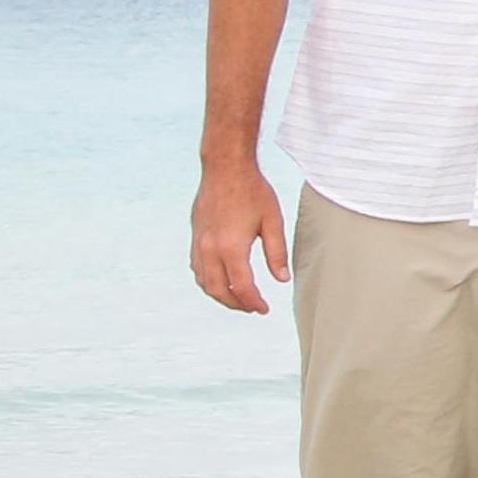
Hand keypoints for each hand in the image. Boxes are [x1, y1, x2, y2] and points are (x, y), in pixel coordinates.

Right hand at [192, 150, 290, 315]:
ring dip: (220, 294)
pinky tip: (222, 280)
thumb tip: (281, 279)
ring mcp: (198, 242)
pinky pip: (197, 267)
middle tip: (253, 308)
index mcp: (231, 248)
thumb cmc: (253, 192)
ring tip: (239, 298)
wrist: (225, 168)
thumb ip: (277, 253)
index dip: (253, 302)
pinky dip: (208, 280)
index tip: (264, 309)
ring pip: (204, 281)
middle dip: (235, 304)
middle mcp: (210, 249)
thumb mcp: (273, 222)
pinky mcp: (195, 236)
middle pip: (218, 290)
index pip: (242, 287)